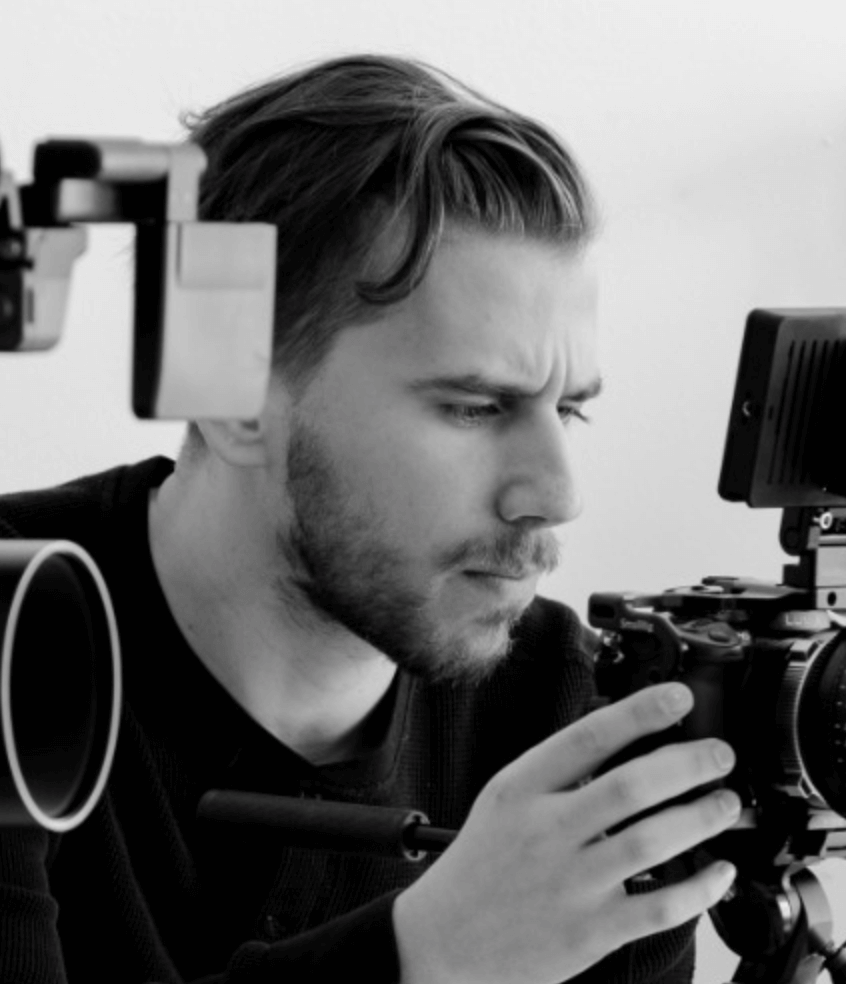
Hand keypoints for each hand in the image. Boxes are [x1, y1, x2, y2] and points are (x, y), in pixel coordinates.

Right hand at [393, 682, 738, 983]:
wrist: (444, 939)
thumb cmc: (482, 862)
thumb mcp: (504, 800)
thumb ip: (556, 773)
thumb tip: (625, 739)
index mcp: (520, 789)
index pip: (586, 738)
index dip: (639, 713)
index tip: (679, 698)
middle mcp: (544, 831)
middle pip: (629, 787)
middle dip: (687, 764)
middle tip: (720, 754)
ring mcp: (568, 884)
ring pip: (651, 842)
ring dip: (701, 817)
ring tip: (725, 802)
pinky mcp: (588, 933)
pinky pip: (658, 907)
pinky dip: (700, 887)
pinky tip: (719, 871)